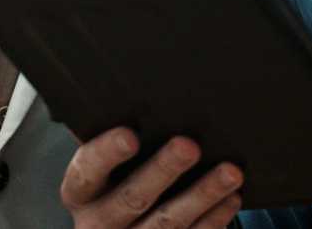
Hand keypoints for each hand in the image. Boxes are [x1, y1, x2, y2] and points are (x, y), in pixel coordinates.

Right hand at [60, 128, 242, 227]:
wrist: (123, 228)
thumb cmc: (118, 179)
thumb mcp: (107, 163)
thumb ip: (118, 138)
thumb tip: (151, 95)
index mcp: (80, 193)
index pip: (86, 172)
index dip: (107, 153)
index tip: (130, 136)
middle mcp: (100, 223)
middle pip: (131, 198)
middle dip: (163, 171)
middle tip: (189, 145)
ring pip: (167, 223)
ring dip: (202, 195)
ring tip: (229, 172)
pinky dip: (214, 218)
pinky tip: (230, 198)